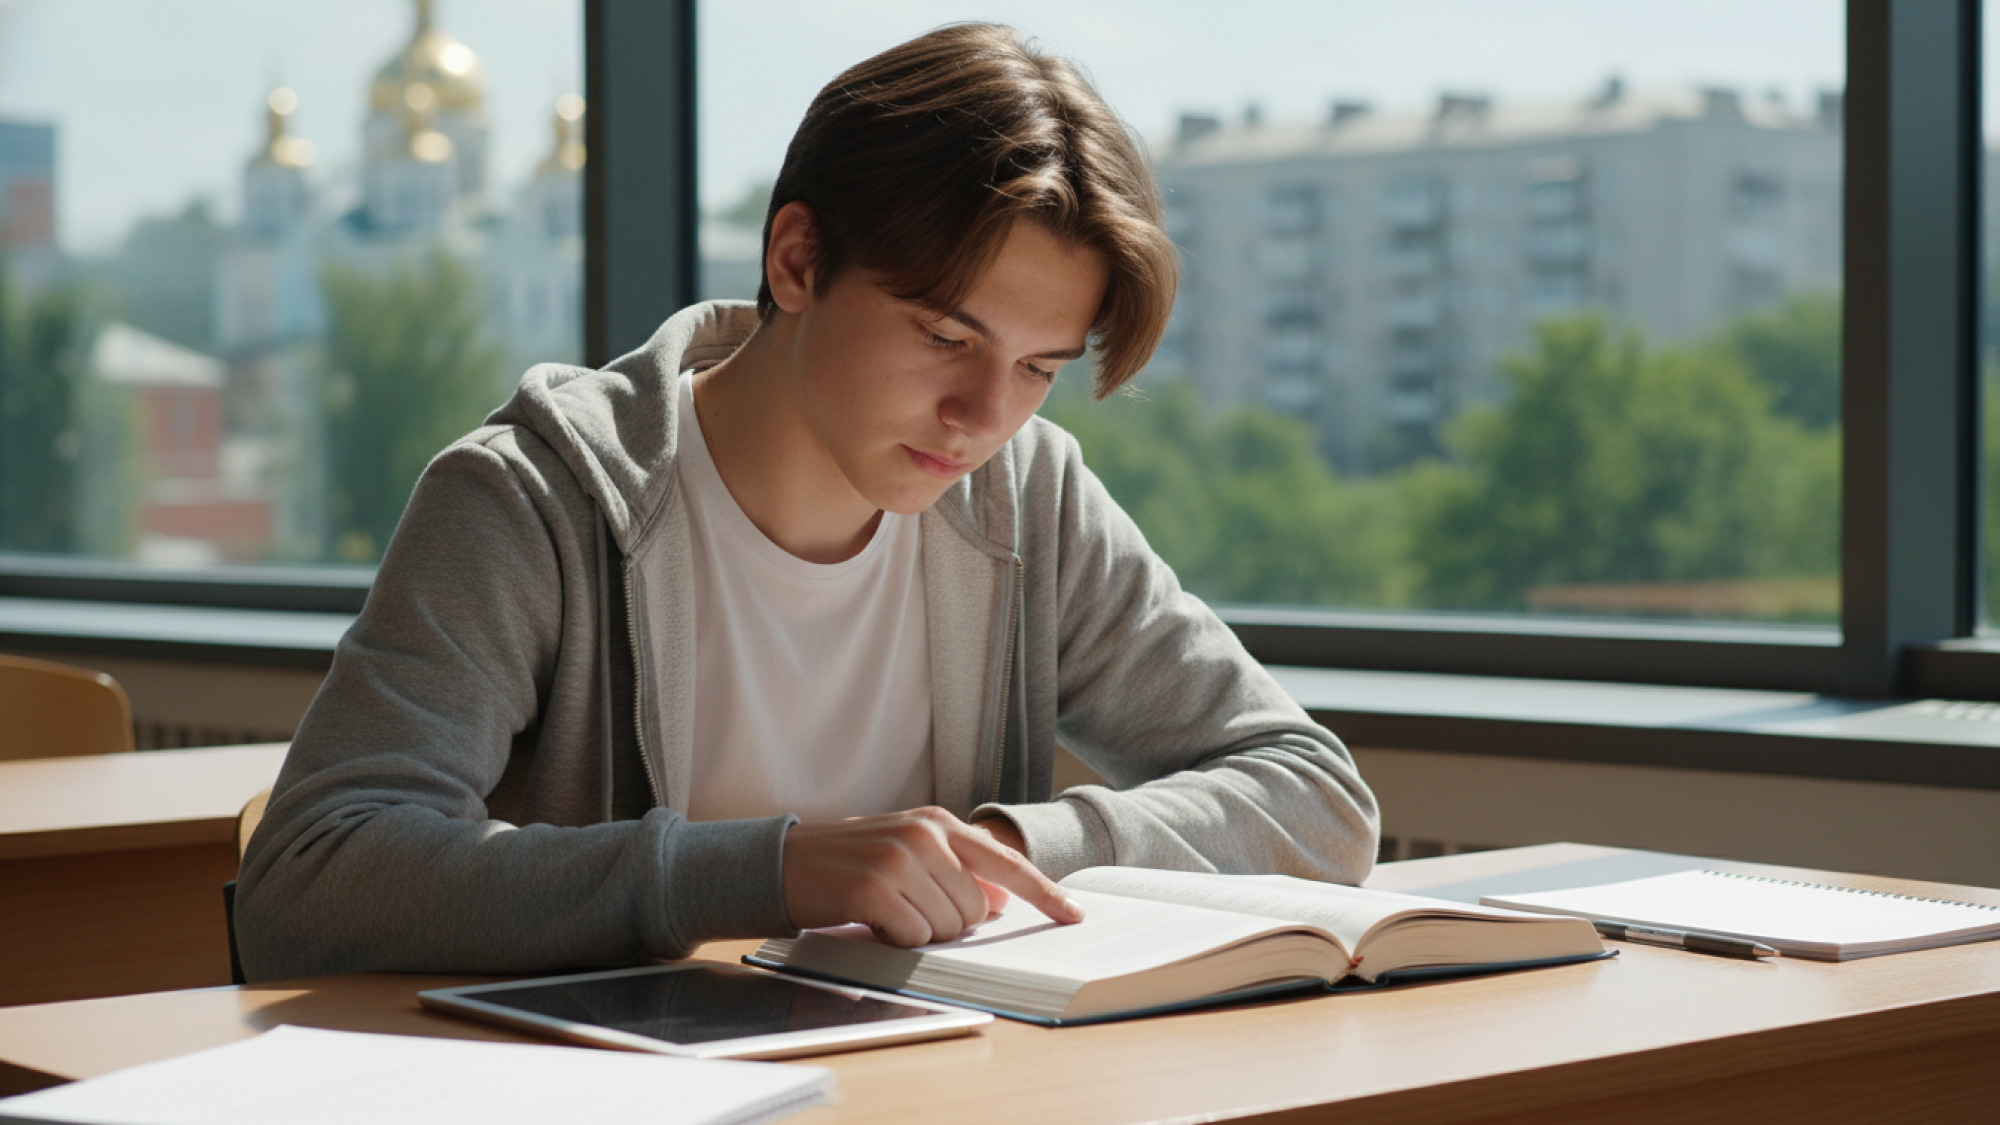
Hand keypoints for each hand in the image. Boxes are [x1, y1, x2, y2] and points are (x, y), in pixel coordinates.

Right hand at [782, 806, 1083, 947]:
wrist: (782, 862)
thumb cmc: (849, 863)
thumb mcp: (907, 852)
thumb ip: (957, 869)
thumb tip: (1000, 901)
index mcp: (939, 823)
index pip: (1007, 863)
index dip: (1044, 893)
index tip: (1074, 915)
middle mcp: (924, 835)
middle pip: (976, 910)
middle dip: (947, 923)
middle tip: (907, 907)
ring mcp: (899, 860)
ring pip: (947, 926)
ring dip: (919, 932)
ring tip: (885, 909)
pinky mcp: (874, 888)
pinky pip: (913, 937)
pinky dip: (895, 940)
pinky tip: (870, 919)